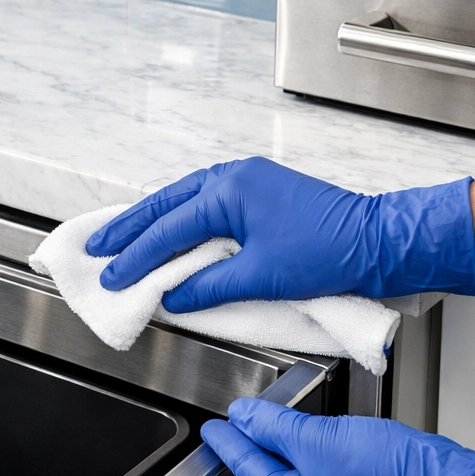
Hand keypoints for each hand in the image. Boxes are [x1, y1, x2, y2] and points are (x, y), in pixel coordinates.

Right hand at [85, 157, 474, 313]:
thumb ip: (209, 286)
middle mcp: (232, 177)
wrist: (378, 241)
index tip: (112, 277)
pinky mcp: (255, 192)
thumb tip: (174, 298)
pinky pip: (199, 202)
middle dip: (127, 228)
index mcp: (230, 191)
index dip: (137, 257)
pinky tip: (162, 229)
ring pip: (180, 199)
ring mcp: (244, 181)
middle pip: (165, 204)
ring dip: (147, 220)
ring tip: (116, 237)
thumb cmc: (329, 252)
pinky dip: (174, 218)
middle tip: (95, 247)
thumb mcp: (262, 276)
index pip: (170, 229)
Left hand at [201, 399, 474, 475]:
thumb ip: (273, 426)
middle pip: (271, 474)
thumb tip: (245, 416)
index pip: (249, 470)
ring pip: (298, 474)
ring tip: (271, 421)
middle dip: (256, 444)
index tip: (213, 431)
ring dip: (286, 446)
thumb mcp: (315, 439)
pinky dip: (312, 454)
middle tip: (239, 419)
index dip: (229, 444)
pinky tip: (310, 435)